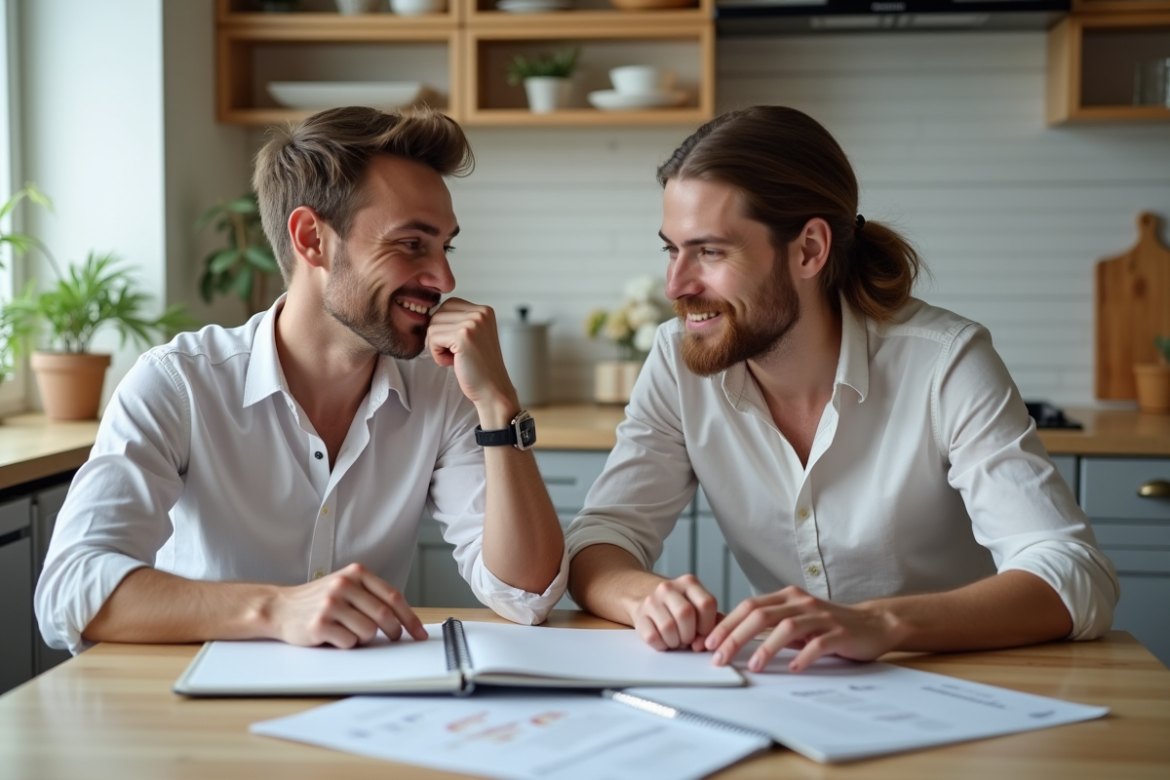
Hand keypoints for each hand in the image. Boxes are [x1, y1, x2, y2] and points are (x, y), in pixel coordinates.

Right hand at [266, 563, 426, 648]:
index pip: (393, 597)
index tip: (419, 633)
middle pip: (384, 616)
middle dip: (394, 632)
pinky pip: (349, 642)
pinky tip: (334, 636)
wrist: (280, 607)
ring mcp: (331, 604)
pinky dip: (347, 644)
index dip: (410, 618)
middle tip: (393, 638)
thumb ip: (372, 595)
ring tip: (349, 631)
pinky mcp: (319, 624)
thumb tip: (404, 619)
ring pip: (368, 632)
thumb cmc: (318, 599)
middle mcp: (344, 585)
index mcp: (356, 573)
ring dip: (364, 638)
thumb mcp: (346, 586)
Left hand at [425, 298, 518, 425]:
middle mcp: (480, 313)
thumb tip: (427, 315)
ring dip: (437, 346)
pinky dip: (437, 354)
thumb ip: (458, 321)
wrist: (493, 389)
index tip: (456, 345)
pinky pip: (433, 338)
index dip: (444, 327)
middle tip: (455, 353)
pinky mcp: (462, 336)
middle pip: (438, 314)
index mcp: (484, 310)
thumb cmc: (480, 367)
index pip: (448, 305)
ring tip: (455, 358)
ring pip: (433, 326)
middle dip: (439, 336)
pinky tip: (453, 362)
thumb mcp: (473, 335)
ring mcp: (472, 323)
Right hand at [630, 574, 719, 651]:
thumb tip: (715, 641)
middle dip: (690, 635)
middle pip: (685, 614)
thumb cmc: (677, 606)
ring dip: (675, 642)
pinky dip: (661, 645)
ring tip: (676, 640)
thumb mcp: (697, 605)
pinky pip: (652, 637)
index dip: (708, 625)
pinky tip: (664, 641)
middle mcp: (669, 588)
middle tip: (688, 639)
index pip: (706, 603)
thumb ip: (713, 620)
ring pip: (668, 627)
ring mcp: (651, 600)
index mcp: (689, 583)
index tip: (703, 634)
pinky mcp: (639, 615)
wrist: (645, 595)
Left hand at [705, 586, 903, 672]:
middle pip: (761, 615)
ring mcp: (821, 616)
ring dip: (766, 647)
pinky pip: (818, 643)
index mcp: (787, 597)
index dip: (727, 624)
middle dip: (736, 636)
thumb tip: (733, 640)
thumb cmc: (829, 625)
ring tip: (753, 665)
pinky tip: (794, 668)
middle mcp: (801, 602)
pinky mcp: (839, 632)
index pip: (749, 606)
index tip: (709, 643)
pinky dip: (804, 655)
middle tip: (720, 657)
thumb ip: (770, 625)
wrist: (873, 623)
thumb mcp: (796, 620)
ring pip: (787, 627)